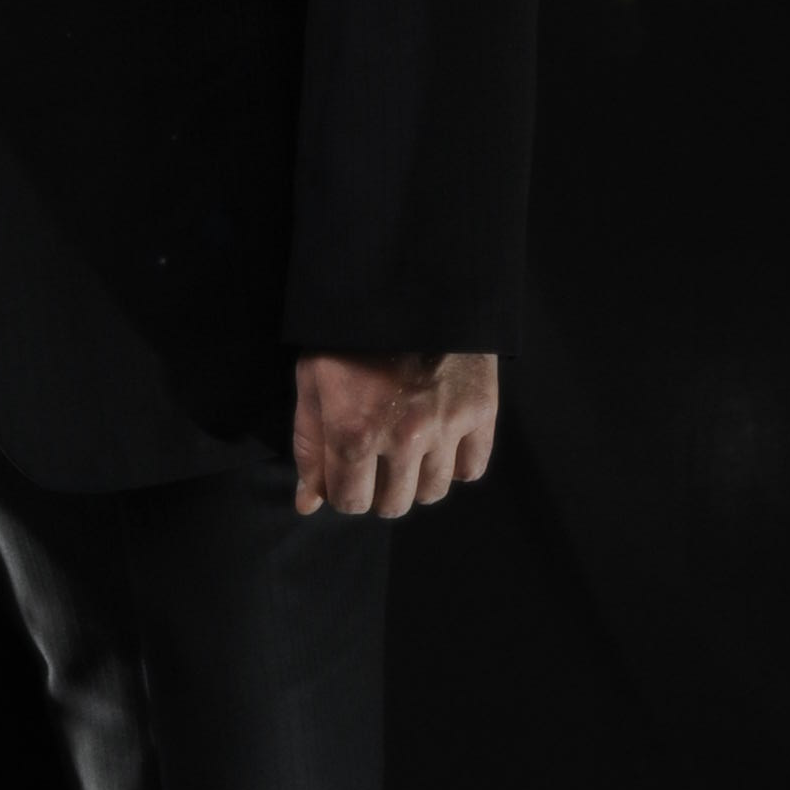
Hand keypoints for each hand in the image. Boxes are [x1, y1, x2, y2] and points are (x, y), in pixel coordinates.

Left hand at [292, 349, 499, 519]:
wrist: (407, 285)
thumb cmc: (349, 333)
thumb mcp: (313, 382)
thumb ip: (310, 447)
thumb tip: (309, 503)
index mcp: (354, 432)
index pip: (351, 502)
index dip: (345, 492)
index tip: (349, 475)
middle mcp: (403, 439)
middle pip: (393, 504)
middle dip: (380, 490)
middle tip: (378, 463)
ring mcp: (446, 426)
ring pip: (433, 491)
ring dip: (416, 480)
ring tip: (409, 453)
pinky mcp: (480, 411)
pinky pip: (472, 468)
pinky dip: (456, 463)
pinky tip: (442, 443)